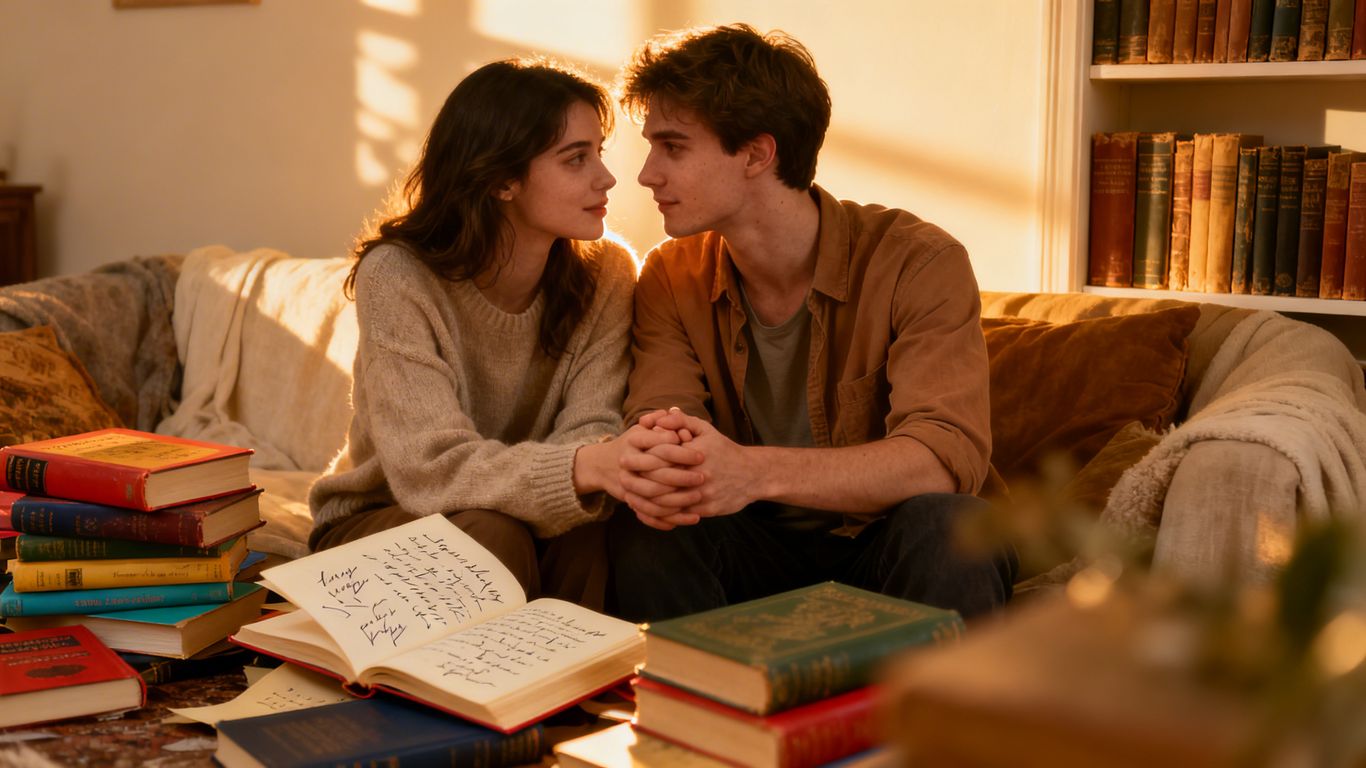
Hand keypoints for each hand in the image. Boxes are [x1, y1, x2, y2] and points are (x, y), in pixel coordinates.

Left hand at [628, 410, 757, 520]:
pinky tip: (647, 511)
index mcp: (694, 453)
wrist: (753, 475)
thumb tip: (660, 417)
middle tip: (621, 480)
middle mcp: (698, 474)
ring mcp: (702, 494)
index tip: (624, 457)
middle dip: (638, 481)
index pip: (661, 455)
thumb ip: (682, 421)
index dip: (640, 457)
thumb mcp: (706, 430)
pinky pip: (679, 515)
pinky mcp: (706, 509)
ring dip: (645, 501)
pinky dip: (661, 515)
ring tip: (629, 497)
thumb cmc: (724, 450)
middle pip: (660, 480)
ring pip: (667, 501)